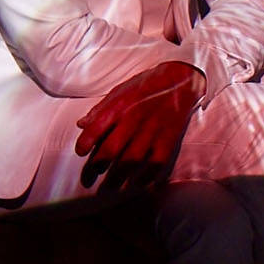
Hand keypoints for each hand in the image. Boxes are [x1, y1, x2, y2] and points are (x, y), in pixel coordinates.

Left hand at [74, 61, 205, 192]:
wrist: (182, 78)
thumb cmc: (148, 85)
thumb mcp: (120, 90)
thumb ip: (101, 108)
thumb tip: (81, 124)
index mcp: (120, 105)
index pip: (95, 128)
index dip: (84, 143)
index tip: (81, 152)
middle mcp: (134, 118)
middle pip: (111, 149)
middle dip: (98, 166)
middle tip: (94, 173)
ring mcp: (153, 129)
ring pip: (131, 160)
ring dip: (119, 177)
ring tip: (112, 184)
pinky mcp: (169, 137)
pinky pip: (156, 163)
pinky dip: (147, 176)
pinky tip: (139, 182)